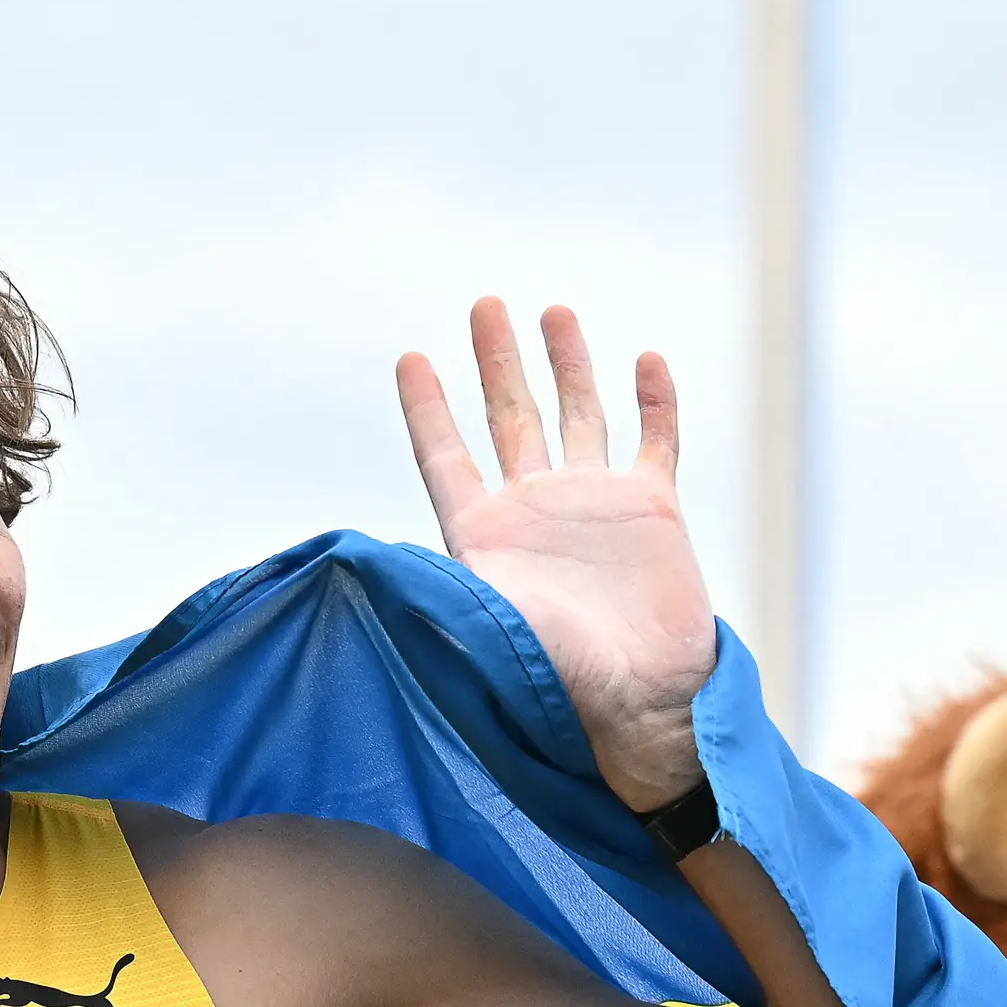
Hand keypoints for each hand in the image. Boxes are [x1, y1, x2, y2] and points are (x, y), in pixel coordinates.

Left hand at [397, 300, 714, 810]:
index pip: (446, 455)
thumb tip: (352, 564)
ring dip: (567, 364)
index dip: (427, 406)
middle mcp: (536, 510)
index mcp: (485, 532)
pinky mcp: (652, 510)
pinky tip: (644, 362)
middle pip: (510, 417)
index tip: (411, 356)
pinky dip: (653, 402)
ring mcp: (595, 505)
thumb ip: (425, 580)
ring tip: (552, 311)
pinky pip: (654, 441)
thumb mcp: (479, 616)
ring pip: (578, 416)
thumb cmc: (555, 674)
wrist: (639, 702)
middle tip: (484, 304)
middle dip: (496, 361)